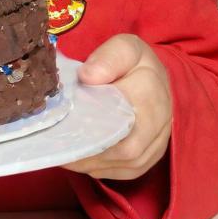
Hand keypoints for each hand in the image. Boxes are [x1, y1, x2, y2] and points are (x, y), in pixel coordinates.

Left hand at [62, 34, 171, 180]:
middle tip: (58, 145)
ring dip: (91, 161)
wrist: (156, 79)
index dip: (95, 126)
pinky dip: (99, 167)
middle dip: (89, 150)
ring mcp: (155, 146)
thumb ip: (108, 58)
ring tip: (62, 152)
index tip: (67, 125)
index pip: (125, 116)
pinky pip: (124, 171)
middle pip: (125, 149)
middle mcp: (159, 124)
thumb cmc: (134, 62)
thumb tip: (88, 77)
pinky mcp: (148, 158)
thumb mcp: (124, 47)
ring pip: (123, 164)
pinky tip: (78, 159)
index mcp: (151, 92)